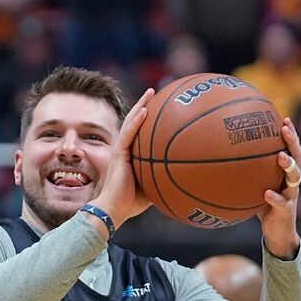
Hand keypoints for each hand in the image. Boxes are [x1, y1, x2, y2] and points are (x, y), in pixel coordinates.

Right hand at [91, 87, 154, 226]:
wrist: (115, 208)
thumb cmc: (132, 202)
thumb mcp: (153, 187)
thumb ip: (164, 177)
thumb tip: (186, 176)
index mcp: (131, 154)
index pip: (139, 131)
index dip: (147, 117)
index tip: (160, 106)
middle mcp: (124, 148)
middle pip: (134, 120)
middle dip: (145, 104)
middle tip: (155, 92)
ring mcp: (120, 149)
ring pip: (130, 122)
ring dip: (141, 105)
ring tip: (151, 92)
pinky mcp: (118, 153)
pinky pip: (128, 134)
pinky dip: (136, 121)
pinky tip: (145, 110)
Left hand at [256, 118, 300, 257]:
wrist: (277, 233)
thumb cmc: (263, 206)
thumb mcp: (253, 186)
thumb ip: (243, 173)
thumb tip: (218, 157)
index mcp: (284, 173)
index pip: (290, 149)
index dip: (290, 135)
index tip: (284, 119)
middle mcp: (291, 181)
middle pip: (297, 157)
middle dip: (292, 142)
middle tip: (285, 129)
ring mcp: (291, 195)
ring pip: (295, 178)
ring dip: (289, 166)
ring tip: (281, 157)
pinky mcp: (286, 210)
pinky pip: (281, 202)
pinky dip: (274, 198)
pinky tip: (266, 193)